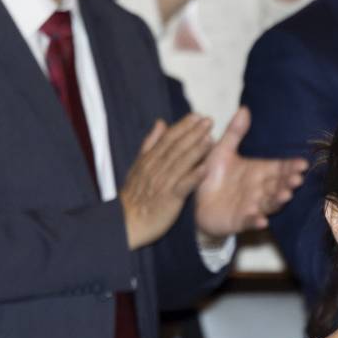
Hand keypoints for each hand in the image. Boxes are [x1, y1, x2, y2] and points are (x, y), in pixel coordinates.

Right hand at [120, 115, 215, 249]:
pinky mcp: (169, 199)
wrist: (126, 222)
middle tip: (209, 121)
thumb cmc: (136, 194)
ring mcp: (163, 183)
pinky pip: (183, 186)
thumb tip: (161, 123)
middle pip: (176, 147)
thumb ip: (151, 143)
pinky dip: (193, 176)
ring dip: (196, 150)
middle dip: (193, 133)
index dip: (183, 127)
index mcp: (150, 160)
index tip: (197, 116)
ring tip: (210, 138)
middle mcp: (156, 168)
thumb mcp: (139, 165)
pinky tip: (205, 168)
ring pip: (180, 163)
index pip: (168, 139)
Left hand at [192, 106, 306, 241]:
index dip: (291, 167)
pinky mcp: (240, 220)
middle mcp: (260, 189)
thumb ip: (234, 133)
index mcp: (259, 172)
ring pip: (269, 204)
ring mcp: (252, 206)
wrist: (196, 201)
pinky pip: (249, 221)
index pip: (280, 168)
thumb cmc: (212, 175)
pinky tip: (261, 220)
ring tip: (285, 195)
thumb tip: (244, 108)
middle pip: (278, 186)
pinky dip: (255, 221)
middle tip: (296, 179)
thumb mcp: (222, 151)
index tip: (302, 163)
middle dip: (288, 183)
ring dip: (277, 200)